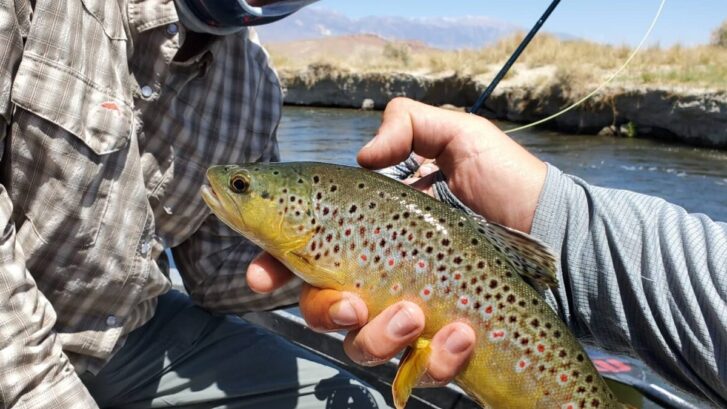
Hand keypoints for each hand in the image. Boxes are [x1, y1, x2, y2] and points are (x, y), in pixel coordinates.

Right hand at [248, 97, 545, 386]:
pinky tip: (462, 334)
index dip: (273, 267)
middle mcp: (381, 278)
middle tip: (351, 302)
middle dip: (322, 311)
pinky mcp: (443, 347)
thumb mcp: (460, 138)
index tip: (260, 275)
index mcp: (371, 233)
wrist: (557, 232)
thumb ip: (409, 125)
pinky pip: (420, 370)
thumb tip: (364, 154)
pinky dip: (436, 358)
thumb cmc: (508, 183)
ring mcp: (411, 317)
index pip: (305, 255)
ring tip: (415, 313)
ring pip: (363, 346)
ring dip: (379, 336)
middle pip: (321, 310)